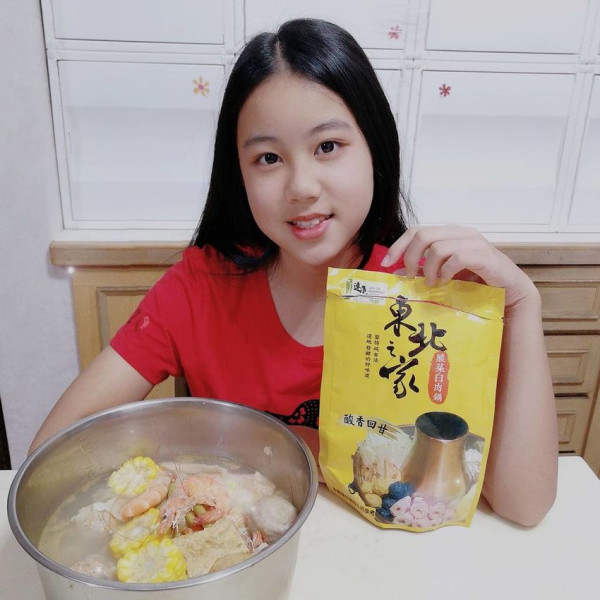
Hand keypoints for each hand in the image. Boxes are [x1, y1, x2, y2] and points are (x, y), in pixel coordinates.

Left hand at [381, 225, 538, 308]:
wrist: (509, 290)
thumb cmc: (476, 281)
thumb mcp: (443, 274)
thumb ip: (423, 270)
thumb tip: (397, 273)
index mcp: (448, 233)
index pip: (415, 230)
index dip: (397, 246)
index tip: (385, 264)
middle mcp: (459, 232)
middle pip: (422, 234)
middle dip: (409, 257)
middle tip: (409, 276)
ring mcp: (472, 241)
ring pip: (437, 247)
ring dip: (428, 268)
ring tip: (431, 283)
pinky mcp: (483, 254)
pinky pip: (456, 257)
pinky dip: (446, 271)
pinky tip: (446, 281)